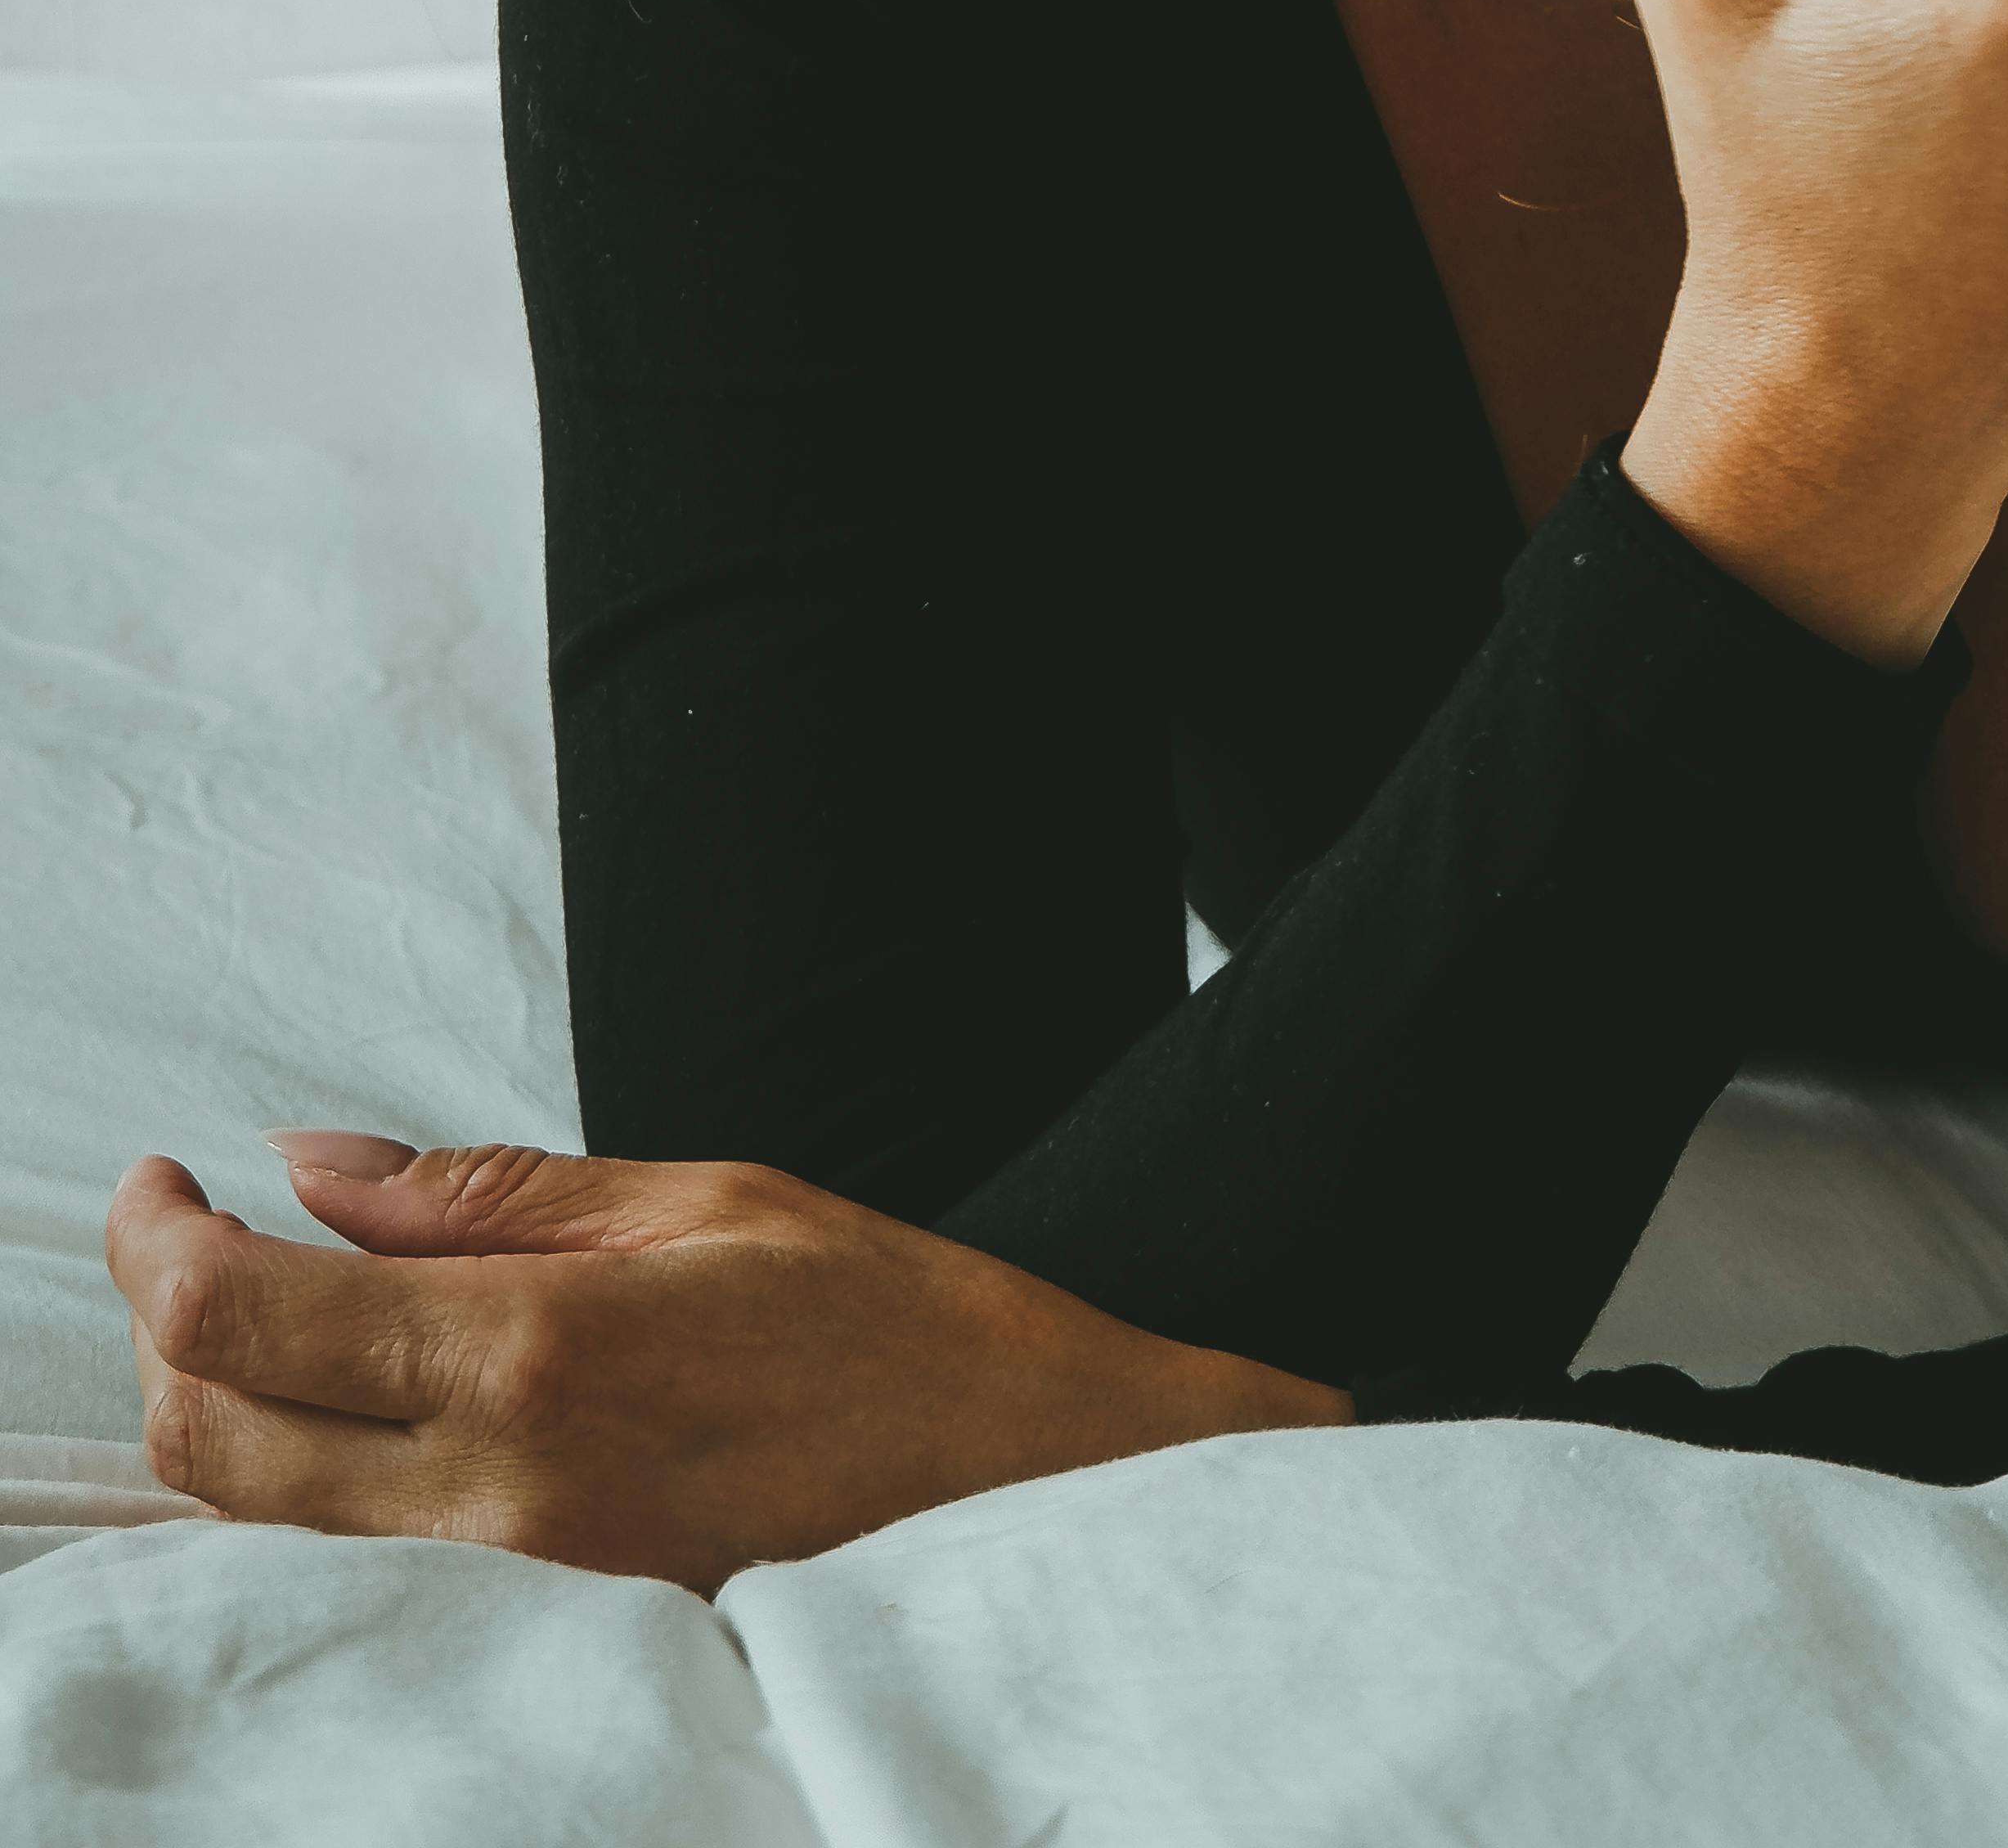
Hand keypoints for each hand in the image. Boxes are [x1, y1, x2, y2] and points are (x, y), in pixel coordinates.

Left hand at [108, 1136, 1344, 1592]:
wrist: (1037, 1507)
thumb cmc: (903, 1334)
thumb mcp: (712, 1200)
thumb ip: (496, 1193)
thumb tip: (319, 1166)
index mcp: (541, 1355)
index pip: (248, 1317)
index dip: (159, 1244)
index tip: (164, 1184)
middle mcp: (499, 1499)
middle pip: (208, 1446)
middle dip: (157, 1331)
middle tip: (191, 1242)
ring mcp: (516, 1601)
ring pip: (260, 1533)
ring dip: (219, 1418)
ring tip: (270, 1321)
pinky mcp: (544, 1656)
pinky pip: (355, 1589)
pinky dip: (299, 1505)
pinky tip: (347, 1431)